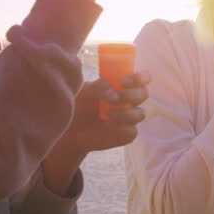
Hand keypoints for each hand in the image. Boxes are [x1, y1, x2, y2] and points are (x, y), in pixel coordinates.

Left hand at [41, 72, 149, 193]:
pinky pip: (132, 132)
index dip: (140, 78)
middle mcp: (129, 101)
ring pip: (140, 114)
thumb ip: (99, 86)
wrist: (69, 128)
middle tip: (116, 98)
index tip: (125, 81)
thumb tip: (113, 93)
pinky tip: (108, 126)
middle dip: (131, 95)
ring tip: (107, 114)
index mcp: (123, 86)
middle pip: (144, 94)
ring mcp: (129, 119)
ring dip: (125, 113)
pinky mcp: (125, 135)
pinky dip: (122, 128)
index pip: (143, 78)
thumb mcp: (85, 90)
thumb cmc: (79, 104)